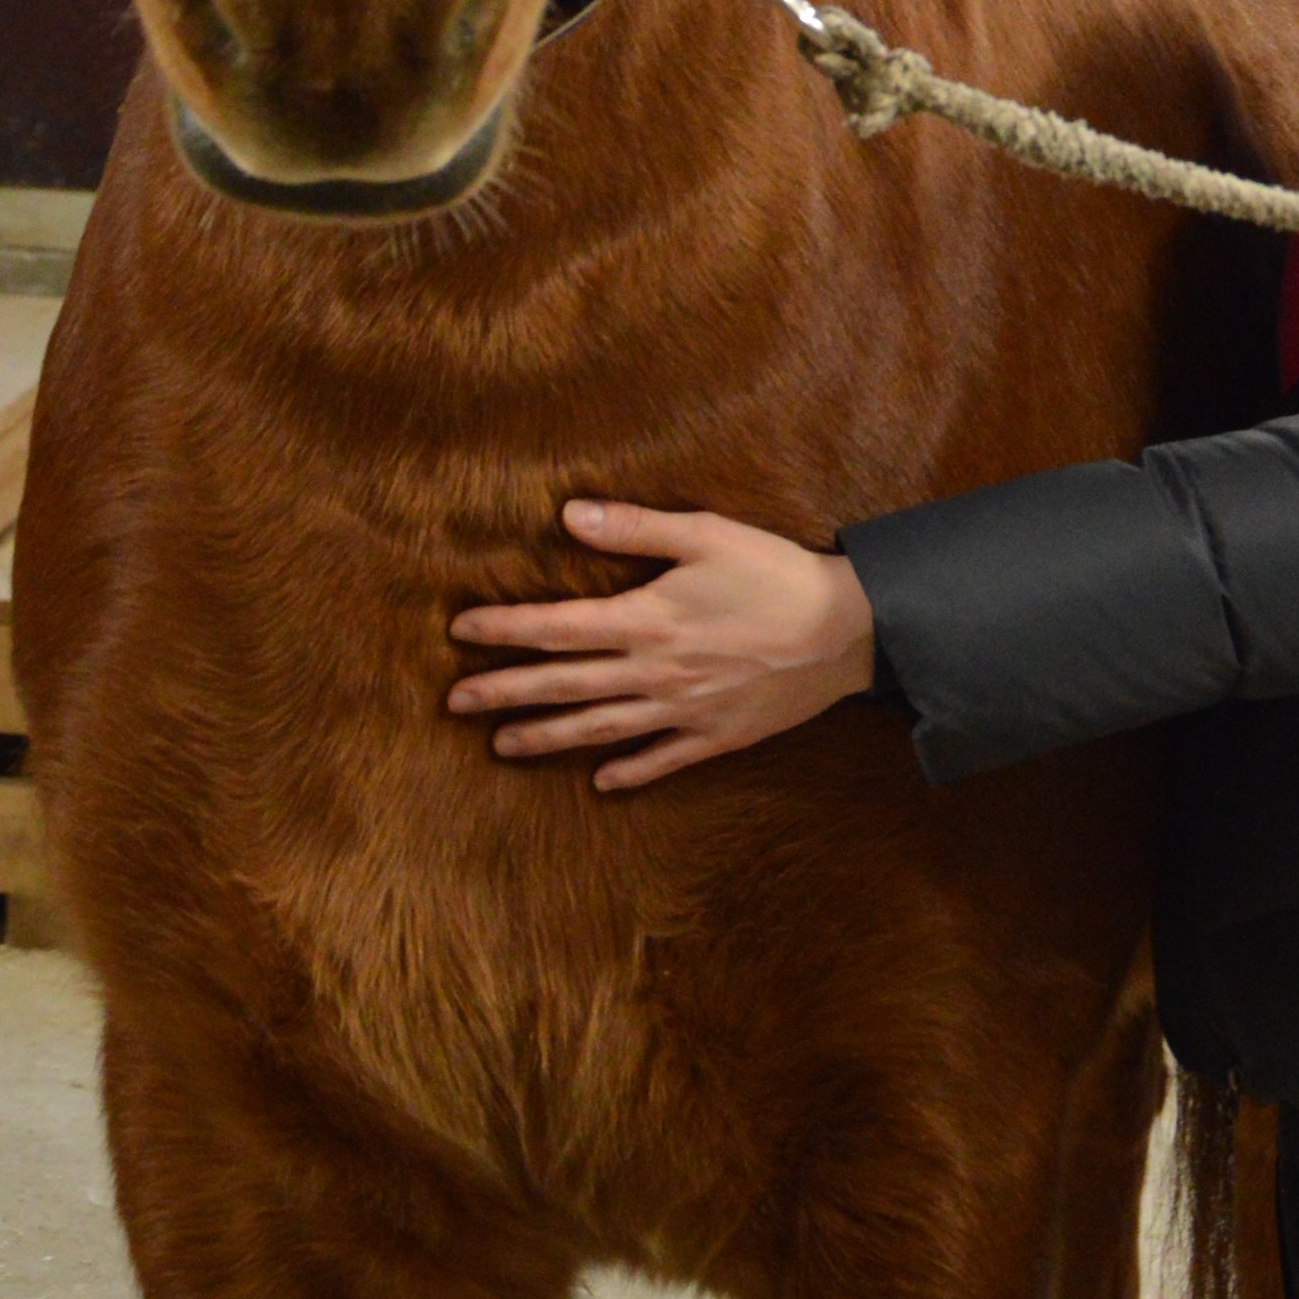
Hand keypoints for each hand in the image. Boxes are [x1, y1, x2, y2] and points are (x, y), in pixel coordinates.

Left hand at [447, 503, 876, 790]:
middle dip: (504, 692)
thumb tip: (570, 515)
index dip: (505, 629)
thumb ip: (635, 527)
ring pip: (599, 728)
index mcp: (646, 619)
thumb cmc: (773, 572)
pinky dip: (629, 772)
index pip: (557, 626)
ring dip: (547, 738)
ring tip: (502, 746)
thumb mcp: (705, 533)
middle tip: (454, 703)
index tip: (460, 631)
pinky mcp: (716, 735)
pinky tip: (601, 783)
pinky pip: (662, 760)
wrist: (844, 631)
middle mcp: (653, 672)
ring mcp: (682, 710)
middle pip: (564, 685)